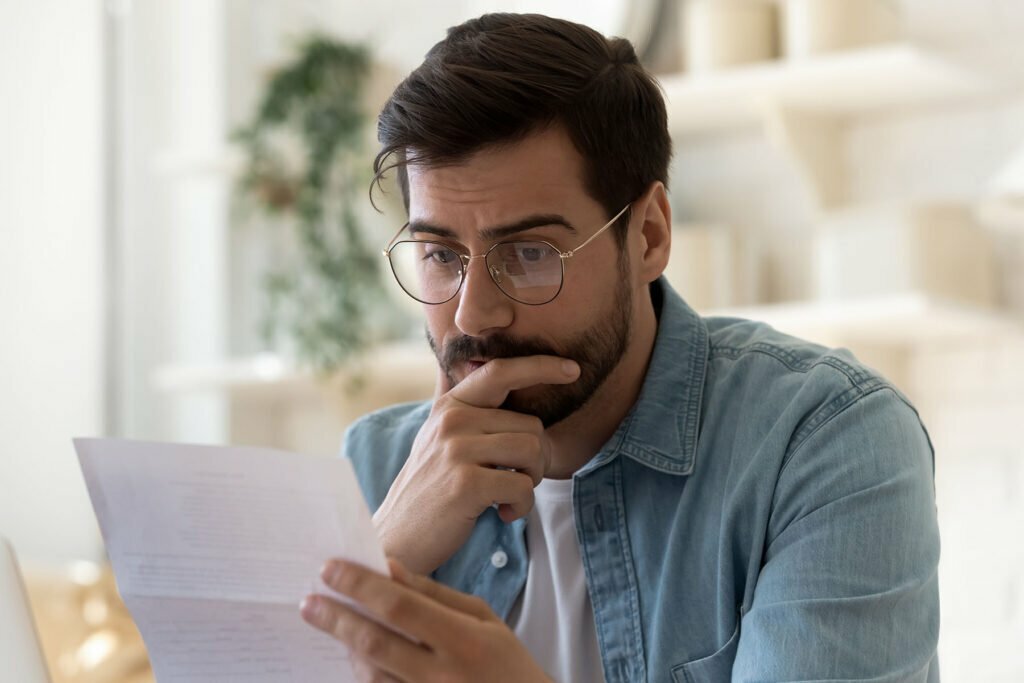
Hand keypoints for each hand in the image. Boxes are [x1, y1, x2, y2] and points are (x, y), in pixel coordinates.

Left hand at [301, 559, 552, 682]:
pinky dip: (360, 671)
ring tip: (327, 619)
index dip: (361, 586)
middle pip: (375, 642)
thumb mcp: (483, 618)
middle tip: (308, 599)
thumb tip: (390, 567)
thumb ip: (434, 594)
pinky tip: (351, 651)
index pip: (400, 607)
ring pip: (370, 673)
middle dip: (336, 618)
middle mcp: (442, 675)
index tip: (330, 568)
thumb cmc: (506, 662)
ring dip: (344, 645)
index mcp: (464, 640)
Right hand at [373, 356, 579, 573]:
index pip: (500, 372)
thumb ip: (472, 415)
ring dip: (532, 481)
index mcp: (450, 406)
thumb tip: (516, 382)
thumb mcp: (443, 441)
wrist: (397, 537)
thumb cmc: (432, 491)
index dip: (539, 367)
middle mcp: (452, 421)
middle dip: (537, 458)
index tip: (571, 369)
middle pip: (531, 425)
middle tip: (517, 481)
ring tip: (509, 497)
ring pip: (532, 450)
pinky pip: (524, 486)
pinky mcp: (466, 484)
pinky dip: (523, 506)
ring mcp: (456, 450)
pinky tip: (502, 514)